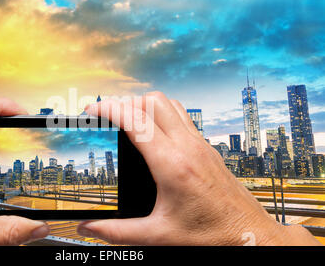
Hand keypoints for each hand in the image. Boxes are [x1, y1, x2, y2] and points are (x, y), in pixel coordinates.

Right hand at [77, 91, 319, 245]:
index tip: (93, 109)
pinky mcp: (207, 148)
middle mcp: (187, 147)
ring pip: (170, 103)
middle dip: (126, 103)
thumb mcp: (158, 235)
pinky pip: (182, 117)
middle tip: (109, 118)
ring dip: (146, 105)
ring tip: (130, 121)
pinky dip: (163, 115)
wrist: (247, 234)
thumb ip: (117, 232)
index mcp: (172, 165)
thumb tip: (89, 228)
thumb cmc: (211, 234)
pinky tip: (155, 134)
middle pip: (152, 101)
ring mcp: (200, 144)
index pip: (136, 120)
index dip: (109, 108)